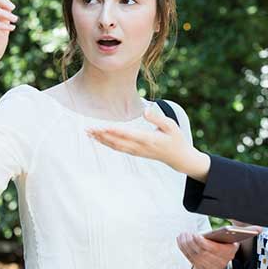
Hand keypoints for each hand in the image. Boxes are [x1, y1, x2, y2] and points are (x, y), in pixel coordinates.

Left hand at [87, 107, 211, 180]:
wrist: (178, 158)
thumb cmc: (175, 139)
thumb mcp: (172, 126)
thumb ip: (158, 118)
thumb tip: (146, 110)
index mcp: (149, 140)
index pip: (128, 135)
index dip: (114, 131)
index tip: (102, 127)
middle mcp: (141, 147)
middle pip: (118, 142)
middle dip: (102, 136)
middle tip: (88, 129)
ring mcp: (137, 152)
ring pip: (116, 146)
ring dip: (102, 140)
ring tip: (89, 133)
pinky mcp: (135, 153)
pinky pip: (119, 149)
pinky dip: (107, 144)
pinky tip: (99, 139)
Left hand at [178, 231, 236, 268]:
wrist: (223, 260)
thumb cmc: (224, 243)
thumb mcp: (228, 238)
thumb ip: (224, 233)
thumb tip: (214, 230)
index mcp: (229, 252)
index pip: (214, 249)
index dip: (203, 242)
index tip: (195, 235)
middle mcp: (221, 262)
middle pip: (202, 253)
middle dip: (191, 242)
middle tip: (185, 233)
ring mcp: (211, 268)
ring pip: (195, 257)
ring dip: (185, 245)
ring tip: (181, 236)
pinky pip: (191, 259)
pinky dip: (184, 250)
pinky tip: (181, 241)